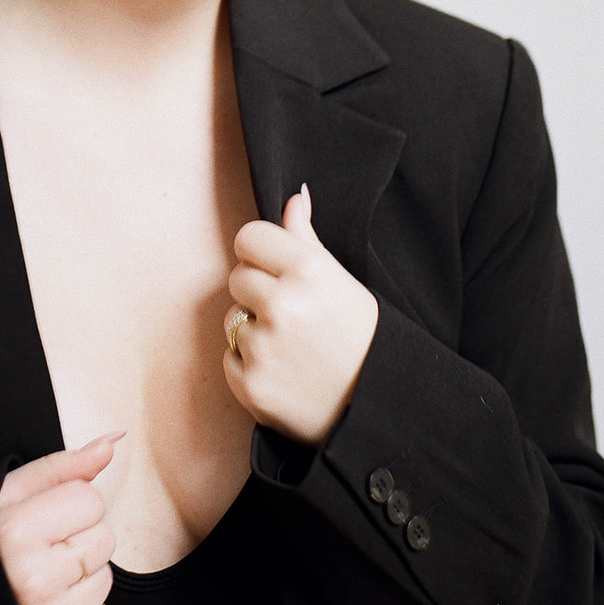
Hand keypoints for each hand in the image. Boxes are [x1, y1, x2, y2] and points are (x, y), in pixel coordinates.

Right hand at [0, 432, 121, 604]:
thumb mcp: (1, 496)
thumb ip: (60, 467)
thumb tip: (115, 440)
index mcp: (14, 533)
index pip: (90, 498)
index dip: (65, 505)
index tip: (35, 521)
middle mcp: (33, 580)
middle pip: (103, 537)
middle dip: (75, 539)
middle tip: (33, 553)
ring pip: (105, 578)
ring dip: (78, 578)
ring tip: (35, 583)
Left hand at [224, 184, 378, 445]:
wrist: (374, 407)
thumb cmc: (360, 338)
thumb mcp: (342, 282)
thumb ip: (307, 240)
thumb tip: (294, 197)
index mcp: (309, 271)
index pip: (248, 237)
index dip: (260, 253)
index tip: (275, 270)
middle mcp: (282, 304)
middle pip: (237, 277)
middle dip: (257, 293)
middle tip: (291, 314)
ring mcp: (263, 346)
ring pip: (232, 318)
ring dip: (253, 330)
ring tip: (291, 346)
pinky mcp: (249, 384)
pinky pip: (229, 357)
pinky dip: (250, 365)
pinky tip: (283, 371)